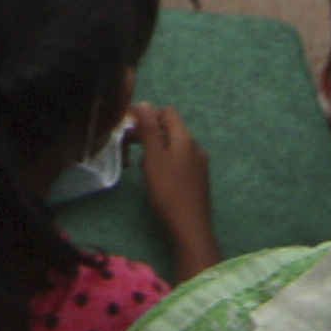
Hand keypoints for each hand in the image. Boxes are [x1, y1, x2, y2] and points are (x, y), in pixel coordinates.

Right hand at [128, 103, 214, 236]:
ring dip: (158, 149)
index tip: (130, 127)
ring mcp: (200, 164)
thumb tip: (145, 103)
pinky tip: (158, 177)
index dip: (149, 115)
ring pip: (176, 147)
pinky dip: (167, 162)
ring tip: (141, 164)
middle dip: (151, 133)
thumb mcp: (153, 158)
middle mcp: (196, 147)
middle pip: (172, 129)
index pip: (168, 112)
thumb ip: (149, 130)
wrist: (190, 227)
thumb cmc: (168, 190)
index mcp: (185, 138)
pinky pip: (181, 161)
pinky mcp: (199, 180)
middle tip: (130, 146)